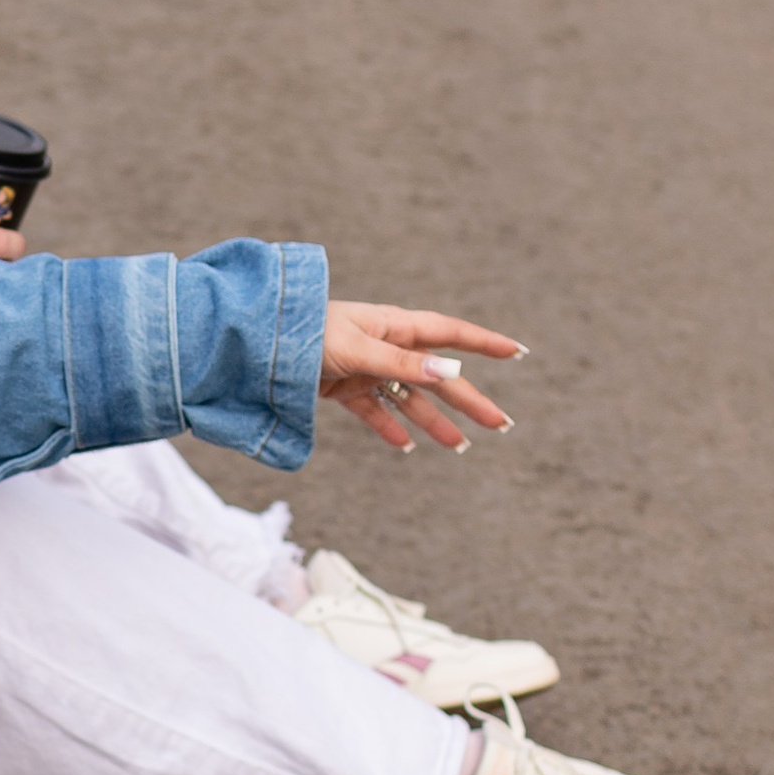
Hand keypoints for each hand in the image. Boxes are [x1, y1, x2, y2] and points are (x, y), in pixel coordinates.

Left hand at [320, 301, 522, 452]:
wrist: (255, 345)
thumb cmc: (304, 333)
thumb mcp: (356, 348)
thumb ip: (400, 363)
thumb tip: (449, 372)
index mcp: (393, 326)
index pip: (449, 334)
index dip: (483, 343)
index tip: (517, 352)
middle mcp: (385, 347)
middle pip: (437, 378)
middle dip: (470, 400)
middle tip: (502, 424)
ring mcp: (366, 369)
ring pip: (409, 400)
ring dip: (434, 422)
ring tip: (461, 447)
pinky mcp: (343, 388)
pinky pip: (374, 412)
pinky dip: (388, 429)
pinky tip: (404, 448)